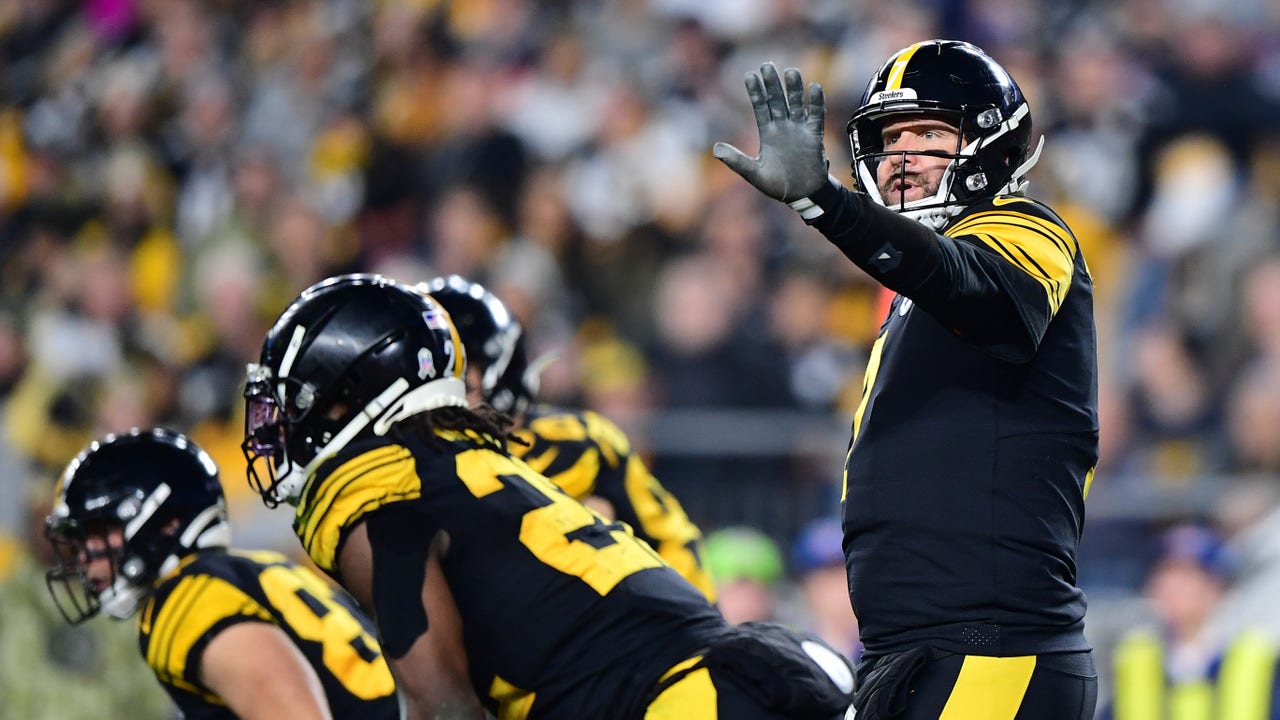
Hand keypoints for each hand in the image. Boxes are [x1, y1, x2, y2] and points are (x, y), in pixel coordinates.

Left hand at [713, 63, 828, 202]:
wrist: (802, 195)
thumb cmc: (777, 185)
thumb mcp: (754, 173)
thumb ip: (737, 161)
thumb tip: (715, 149)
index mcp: (768, 133)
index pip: (761, 107)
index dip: (756, 92)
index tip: (749, 75)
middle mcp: (783, 127)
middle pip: (777, 101)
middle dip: (772, 84)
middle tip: (767, 65)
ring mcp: (799, 130)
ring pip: (796, 104)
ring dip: (794, 89)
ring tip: (791, 72)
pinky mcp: (814, 136)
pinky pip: (816, 116)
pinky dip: (816, 103)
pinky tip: (814, 87)